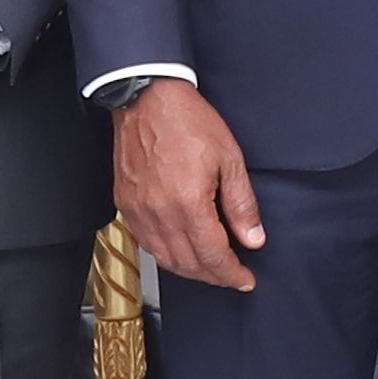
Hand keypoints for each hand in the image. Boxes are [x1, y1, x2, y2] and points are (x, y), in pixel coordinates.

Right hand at [115, 81, 265, 293]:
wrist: (146, 98)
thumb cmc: (187, 120)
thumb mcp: (229, 158)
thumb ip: (242, 204)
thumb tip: (253, 237)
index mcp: (189, 203)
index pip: (213, 255)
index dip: (232, 274)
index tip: (244, 280)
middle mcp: (159, 213)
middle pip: (188, 264)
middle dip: (213, 276)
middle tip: (231, 276)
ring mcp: (138, 210)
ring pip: (164, 258)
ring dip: (189, 270)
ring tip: (209, 268)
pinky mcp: (125, 203)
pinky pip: (145, 242)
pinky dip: (165, 254)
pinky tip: (178, 250)